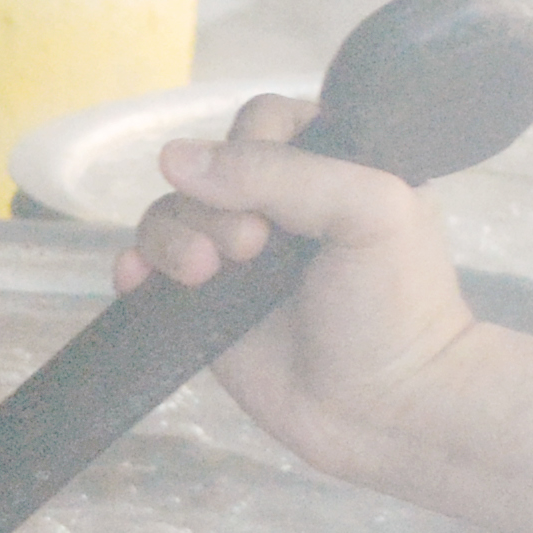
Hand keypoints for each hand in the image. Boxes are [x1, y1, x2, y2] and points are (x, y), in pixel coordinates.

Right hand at [114, 92, 483, 482]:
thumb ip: (280, 172)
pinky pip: (147, 265)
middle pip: (205, 167)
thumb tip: (171, 159)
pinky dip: (136, 265)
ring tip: (204, 276)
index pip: (263, 121)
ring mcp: (237, 257)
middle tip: (253, 250)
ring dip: (172, 238)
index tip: (276, 192)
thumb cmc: (396, 306)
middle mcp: (280, 207)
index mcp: (332, 169)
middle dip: (213, 203)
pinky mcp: (204, 305)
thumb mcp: (369, 211)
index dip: (253, 147)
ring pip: (169, 213)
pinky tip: (138, 280)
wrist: (385, 412)